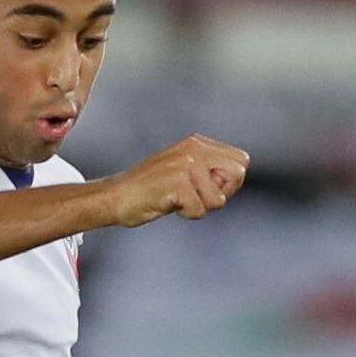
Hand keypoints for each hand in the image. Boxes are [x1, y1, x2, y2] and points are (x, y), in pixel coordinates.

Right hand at [98, 135, 247, 228]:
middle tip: (193, 195)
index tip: (204, 187)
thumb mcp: (183, 170)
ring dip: (198, 206)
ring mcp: (185, 163)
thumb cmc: (149, 190)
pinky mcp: (177, 182)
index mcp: (197, 142)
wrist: (114, 197)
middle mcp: (193, 148)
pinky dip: (185, 214)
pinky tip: (167, 203)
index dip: (229, 180)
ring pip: (218, 199)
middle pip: (238, 175)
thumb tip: (240, 175)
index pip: (241, 160)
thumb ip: (209, 168)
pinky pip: (199, 210)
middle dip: (220, 193)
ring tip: (175, 198)